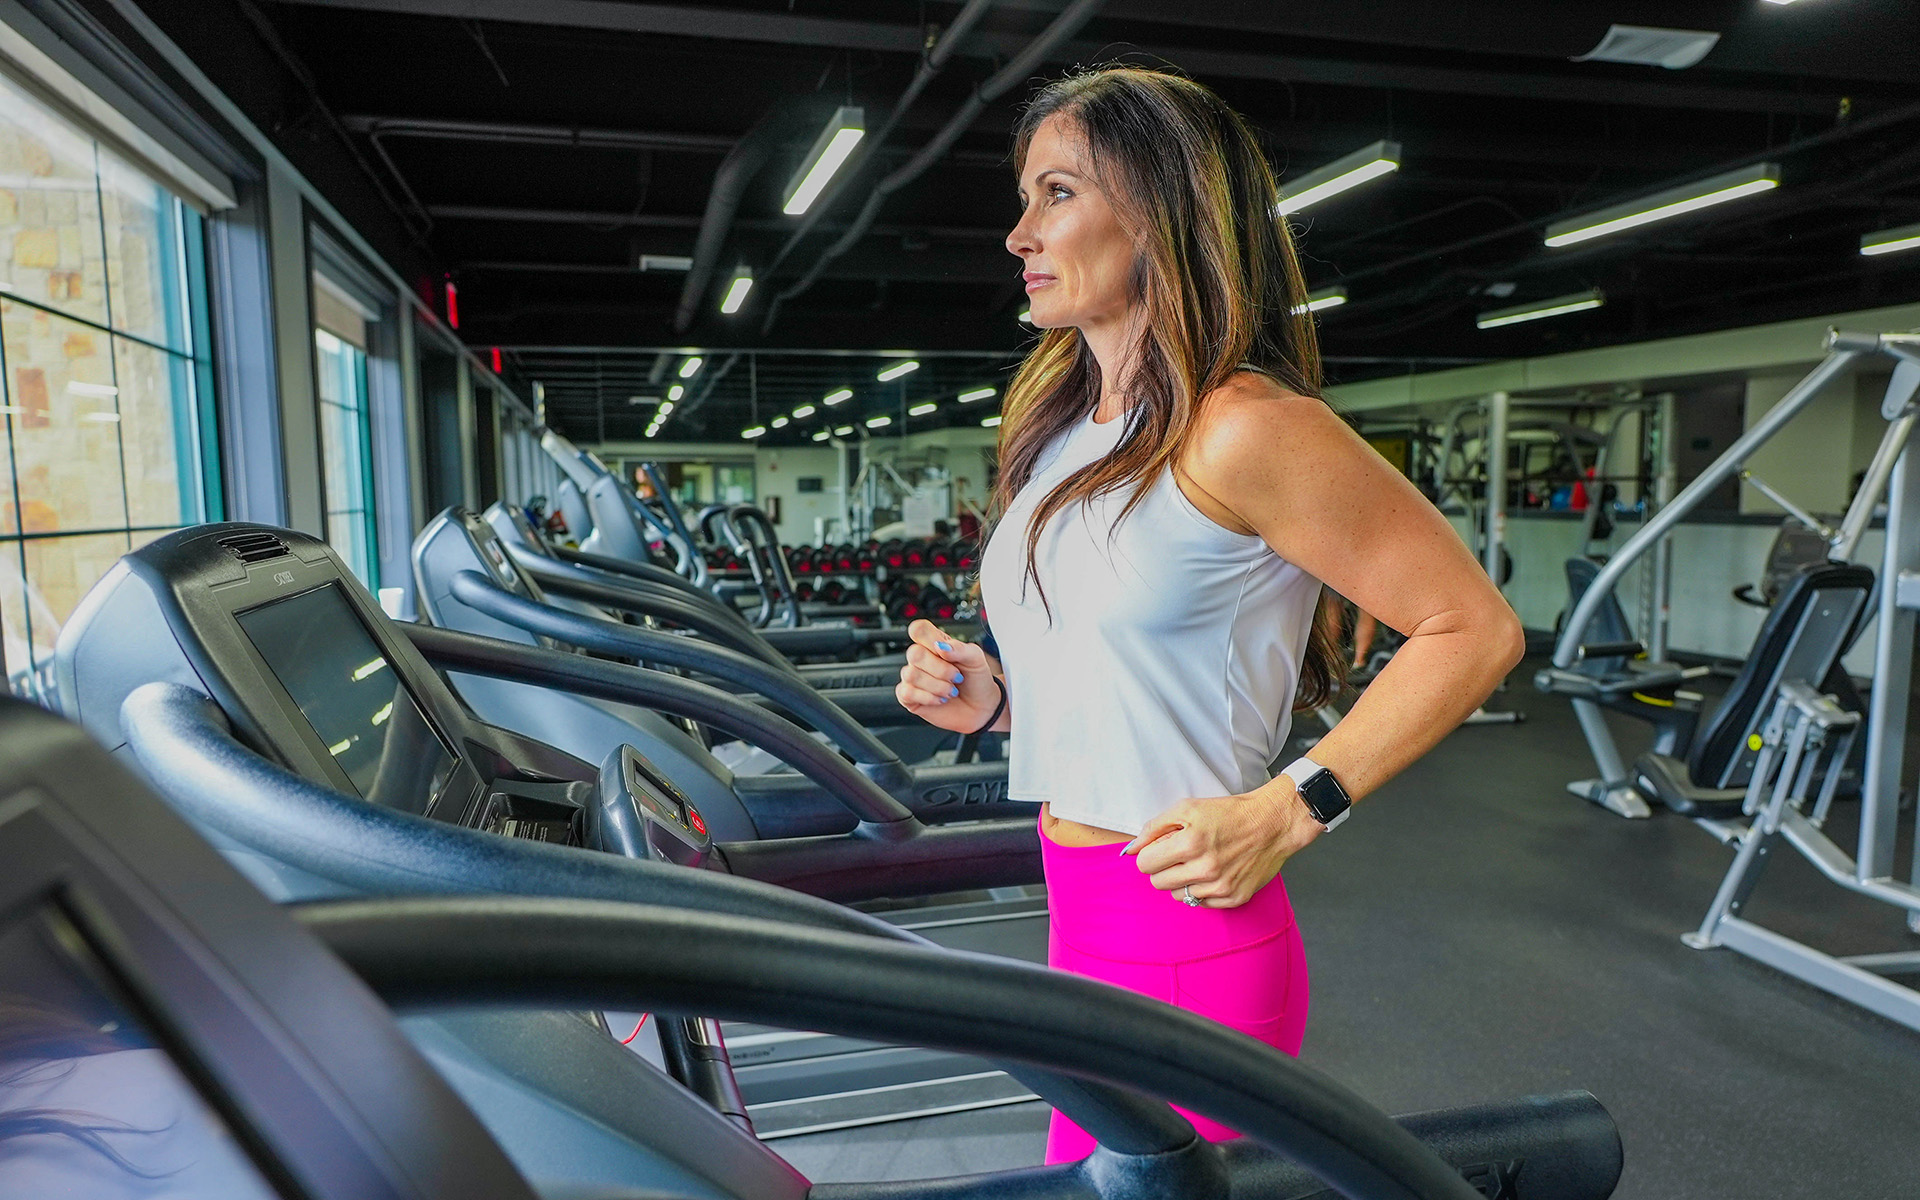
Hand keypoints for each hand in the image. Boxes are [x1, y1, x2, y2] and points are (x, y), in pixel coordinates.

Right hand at [894, 619, 1001, 732]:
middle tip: (956, 677)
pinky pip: (907, 692)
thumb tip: (941, 646)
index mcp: (934, 643)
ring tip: (951, 690)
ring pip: (911, 674)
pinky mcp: (908, 697)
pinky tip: (940, 699)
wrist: (981, 707)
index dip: (929, 638)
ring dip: (937, 686)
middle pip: (915, 653)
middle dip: (940, 669)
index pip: (918, 630)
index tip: (944, 650)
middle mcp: (921, 659)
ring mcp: (913, 677)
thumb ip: (959, 648)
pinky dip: (928, 697)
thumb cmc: (976, 680)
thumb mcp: (976, 659)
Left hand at [1124, 784, 1322, 908]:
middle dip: (1163, 868)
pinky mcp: (1234, 899)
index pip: (1145, 864)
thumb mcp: (1188, 808)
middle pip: (1158, 883)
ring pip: (1178, 896)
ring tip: (1199, 863)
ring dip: (1182, 881)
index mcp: (1190, 843)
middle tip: (1180, 855)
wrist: (1273, 824)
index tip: (1161, 849)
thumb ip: (1155, 827)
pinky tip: (1214, 873)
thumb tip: (1132, 849)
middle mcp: (1205, 869)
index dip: (1150, 854)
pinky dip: (1202, 891)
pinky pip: (1201, 904)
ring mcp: (1220, 887)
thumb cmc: (1229, 813)